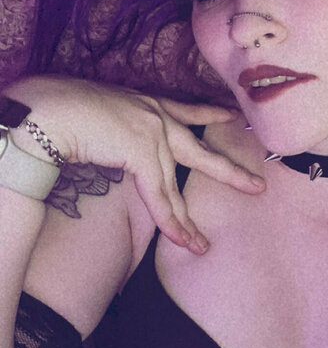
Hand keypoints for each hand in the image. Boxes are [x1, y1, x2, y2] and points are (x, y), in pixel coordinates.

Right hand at [4, 76, 264, 252]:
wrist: (49, 106)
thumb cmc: (61, 107)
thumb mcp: (100, 112)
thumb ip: (115, 127)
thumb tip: (109, 139)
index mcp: (146, 102)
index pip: (185, 111)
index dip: (209, 116)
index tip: (229, 116)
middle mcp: (156, 116)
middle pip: (200, 150)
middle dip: (229, 171)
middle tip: (257, 186)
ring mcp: (152, 133)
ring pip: (175, 187)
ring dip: (187, 221)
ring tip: (203, 245)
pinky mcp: (142, 152)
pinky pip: (158, 197)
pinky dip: (168, 222)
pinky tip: (182, 240)